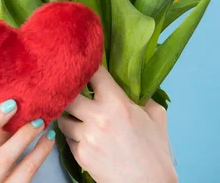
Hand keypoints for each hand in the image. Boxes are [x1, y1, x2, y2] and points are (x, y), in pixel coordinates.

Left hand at [57, 66, 177, 182]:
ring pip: (63, 117)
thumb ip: (142, 96)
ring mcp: (86, 137)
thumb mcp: (156, 115)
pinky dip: (73, 135)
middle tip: (74, 91)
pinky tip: (83, 135)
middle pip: (68, 94)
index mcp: (117, 103)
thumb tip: (133, 84)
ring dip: (70, 115)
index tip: (86, 65)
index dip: (88, 67)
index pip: (93, 73)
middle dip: (71, 92)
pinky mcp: (80, 154)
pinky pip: (67, 138)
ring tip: (78, 116)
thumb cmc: (155, 150)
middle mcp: (97, 117)